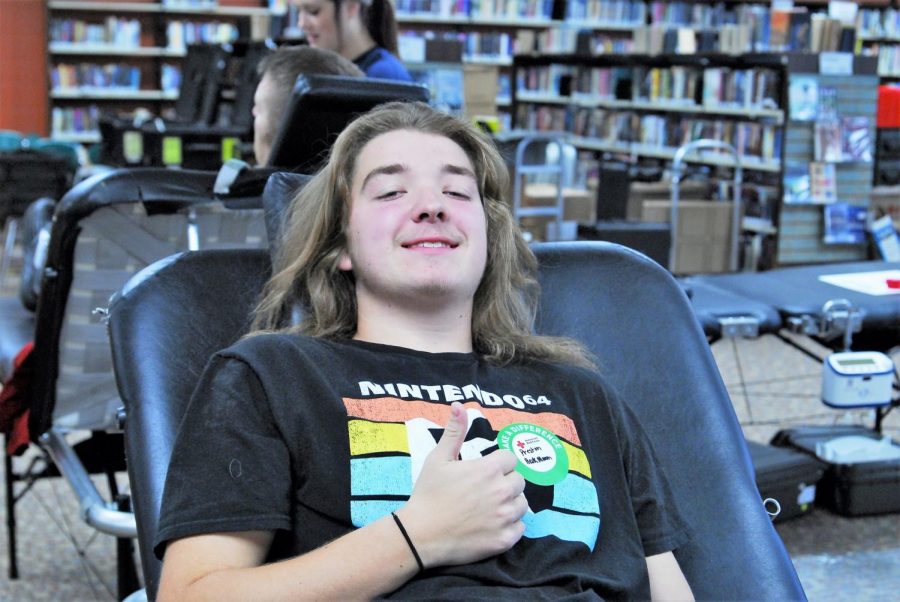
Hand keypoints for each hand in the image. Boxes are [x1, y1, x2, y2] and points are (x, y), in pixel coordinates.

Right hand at [396, 402, 527, 567]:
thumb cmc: (428, 494)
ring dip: (510, 504)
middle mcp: (502, 491)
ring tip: (488, 509)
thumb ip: (454, 432)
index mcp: (489, 469)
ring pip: (522, 505)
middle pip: (519, 481)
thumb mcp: (438, 458)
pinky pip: (520, 528)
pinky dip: (509, 527)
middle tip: (484, 492)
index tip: (484, 473)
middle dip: (505, 483)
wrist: (420, 534)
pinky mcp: (505, 539)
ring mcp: (505, 517)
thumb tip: (459, 405)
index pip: (511, 459)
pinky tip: (491, 526)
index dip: (498, 465)